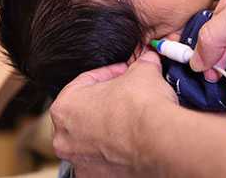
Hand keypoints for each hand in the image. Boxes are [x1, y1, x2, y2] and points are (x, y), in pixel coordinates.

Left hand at [51, 51, 177, 176]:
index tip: (125, 73)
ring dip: (109, 127)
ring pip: (92, 138)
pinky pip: (103, 160)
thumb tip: (148, 60)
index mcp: (65, 107)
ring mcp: (80, 161)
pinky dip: (115, 150)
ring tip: (133, 119)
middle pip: (85, 112)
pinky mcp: (97, 177)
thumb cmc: (142, 107)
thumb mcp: (142, 72)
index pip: (86, 81)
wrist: (161, 140)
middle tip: (128, 94)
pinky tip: (133, 141)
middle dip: (106, 101)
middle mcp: (65, 138)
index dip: (110, 73)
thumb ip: (141, 64)